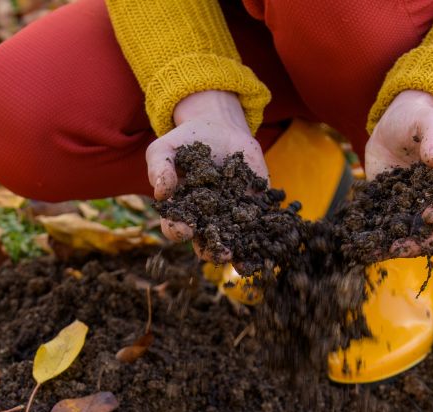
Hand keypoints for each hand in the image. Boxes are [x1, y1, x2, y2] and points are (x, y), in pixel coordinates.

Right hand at [148, 90, 266, 262]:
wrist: (218, 128)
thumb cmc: (185, 142)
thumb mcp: (165, 150)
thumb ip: (159, 169)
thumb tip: (161, 192)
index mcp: (181, 212)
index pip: (175, 229)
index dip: (178, 232)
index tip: (184, 229)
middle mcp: (206, 220)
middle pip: (207, 243)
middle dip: (214, 251)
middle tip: (222, 253)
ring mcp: (233, 215)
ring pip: (237, 241)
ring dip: (243, 253)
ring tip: (247, 262)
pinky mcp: (256, 205)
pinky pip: (263, 221)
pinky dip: (268, 230)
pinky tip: (273, 235)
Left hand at [364, 90, 432, 257]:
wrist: (395, 125)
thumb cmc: (420, 118)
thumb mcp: (429, 120)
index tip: (429, 213)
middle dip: (424, 241)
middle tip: (401, 245)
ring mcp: (420, 208)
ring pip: (418, 237)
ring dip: (401, 247)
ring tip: (379, 251)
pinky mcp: (396, 211)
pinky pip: (392, 230)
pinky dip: (380, 240)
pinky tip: (364, 246)